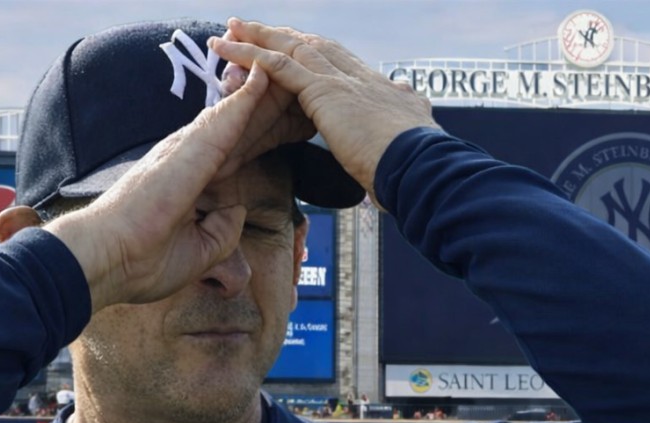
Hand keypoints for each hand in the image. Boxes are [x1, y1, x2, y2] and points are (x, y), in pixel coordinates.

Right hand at [43, 62, 280, 312]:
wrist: (107, 261)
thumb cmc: (142, 261)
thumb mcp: (200, 250)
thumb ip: (224, 228)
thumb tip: (239, 208)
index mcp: (187, 178)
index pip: (229, 148)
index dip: (256, 132)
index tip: (282, 118)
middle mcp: (184, 156)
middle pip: (233, 124)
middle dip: (265, 104)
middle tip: (291, 84)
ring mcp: (184, 149)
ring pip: (232, 113)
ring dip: (260, 91)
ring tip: (284, 66)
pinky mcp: (187, 152)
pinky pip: (224, 119)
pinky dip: (246, 97)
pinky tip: (265, 74)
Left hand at [210, 19, 438, 209]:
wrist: (419, 165)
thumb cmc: (417, 167)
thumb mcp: (413, 137)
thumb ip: (403, 124)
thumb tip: (407, 117)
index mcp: (377, 88)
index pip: (338, 61)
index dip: (312, 51)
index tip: (292, 46)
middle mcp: (358, 76)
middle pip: (312, 45)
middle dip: (281, 36)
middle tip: (252, 28)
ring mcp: (341, 80)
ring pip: (291, 48)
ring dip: (258, 38)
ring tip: (230, 29)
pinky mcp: (324, 91)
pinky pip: (278, 66)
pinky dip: (251, 56)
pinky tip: (229, 50)